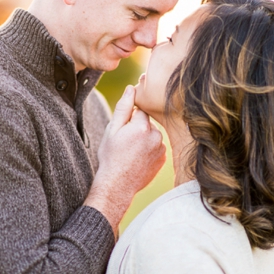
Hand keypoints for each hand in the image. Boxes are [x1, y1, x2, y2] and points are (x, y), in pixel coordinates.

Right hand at [85, 85, 165, 230]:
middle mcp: (156, 136)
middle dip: (137, 129)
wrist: (117, 185)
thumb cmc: (110, 157)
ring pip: (152, 135)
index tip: (122, 131)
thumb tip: (132, 88)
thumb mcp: (111, 131)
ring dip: (144, 140)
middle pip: (147, 123)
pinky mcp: (163, 159)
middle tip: (124, 144)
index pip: (139, 111)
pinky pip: (156, 148)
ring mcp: (161, 148)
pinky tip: (138, 160)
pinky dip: (148, 151)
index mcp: (142, 126)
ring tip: (131, 153)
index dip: (129, 119)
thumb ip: (123, 108)